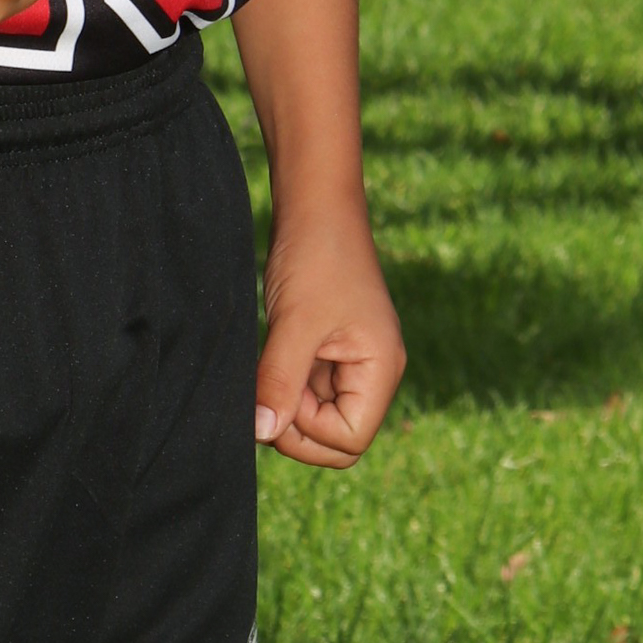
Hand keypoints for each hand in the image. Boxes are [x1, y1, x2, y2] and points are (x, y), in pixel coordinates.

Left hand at [253, 211, 404, 468]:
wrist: (314, 204)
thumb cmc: (316, 256)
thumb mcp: (295, 322)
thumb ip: (281, 382)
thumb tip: (262, 433)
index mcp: (381, 369)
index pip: (350, 439)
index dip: (309, 428)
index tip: (281, 391)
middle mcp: (374, 371)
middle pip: (338, 438)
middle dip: (299, 428)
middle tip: (267, 393)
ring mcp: (351, 360)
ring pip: (320, 414)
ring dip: (289, 404)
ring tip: (267, 368)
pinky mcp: (329, 348)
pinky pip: (310, 387)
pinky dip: (287, 383)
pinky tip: (269, 357)